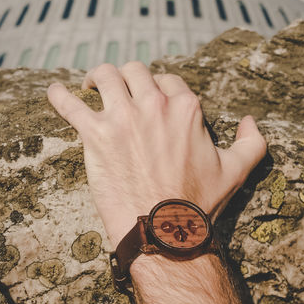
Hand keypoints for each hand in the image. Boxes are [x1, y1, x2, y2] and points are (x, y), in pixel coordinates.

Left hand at [47, 62, 266, 248]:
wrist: (166, 232)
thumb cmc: (199, 204)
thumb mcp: (236, 170)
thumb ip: (252, 142)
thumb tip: (251, 121)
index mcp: (185, 107)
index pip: (167, 80)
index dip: (158, 89)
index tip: (150, 100)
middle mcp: (153, 104)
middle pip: (134, 71)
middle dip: (126, 77)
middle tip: (117, 89)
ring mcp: (122, 117)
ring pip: (104, 75)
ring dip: (95, 77)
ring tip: (89, 85)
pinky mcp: (95, 135)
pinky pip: (70, 105)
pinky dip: (58, 96)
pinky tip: (52, 93)